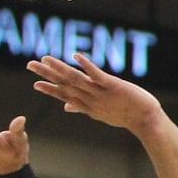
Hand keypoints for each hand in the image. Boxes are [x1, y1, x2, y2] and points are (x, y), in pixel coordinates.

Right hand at [29, 54, 162, 133]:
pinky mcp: (114, 86)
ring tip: (46, 59)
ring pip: (76, 80)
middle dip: (48, 75)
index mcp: (88, 105)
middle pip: (65, 85)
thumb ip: (82, 107)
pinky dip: (86, 66)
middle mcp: (91, 99)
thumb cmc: (126, 115)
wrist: (147, 120)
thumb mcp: (101, 113)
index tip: (35, 83)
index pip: (65, 95)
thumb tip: (66, 106)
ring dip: (60, 68)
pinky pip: (97, 75)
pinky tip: (75, 56)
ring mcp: (101, 93)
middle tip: (30, 65)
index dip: (50, 89)